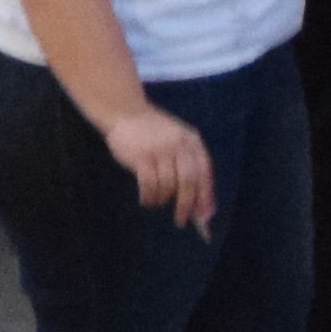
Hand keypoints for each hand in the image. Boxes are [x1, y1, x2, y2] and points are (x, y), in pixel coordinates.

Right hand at [97, 99, 214, 228]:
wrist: (125, 111)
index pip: (204, 171)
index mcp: (192, 140)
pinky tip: (145, 199)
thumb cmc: (154, 132)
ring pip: (167, 185)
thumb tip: (203, 204)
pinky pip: (149, 184)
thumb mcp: (178, 141)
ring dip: (162, 199)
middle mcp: (179, 144)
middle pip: (188, 181)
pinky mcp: (141, 156)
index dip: (205, 195)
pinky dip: (149, 196)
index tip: (203, 215)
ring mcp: (159, 149)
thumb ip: (191, 167)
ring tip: (156, 202)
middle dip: (186, 204)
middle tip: (181, 220)